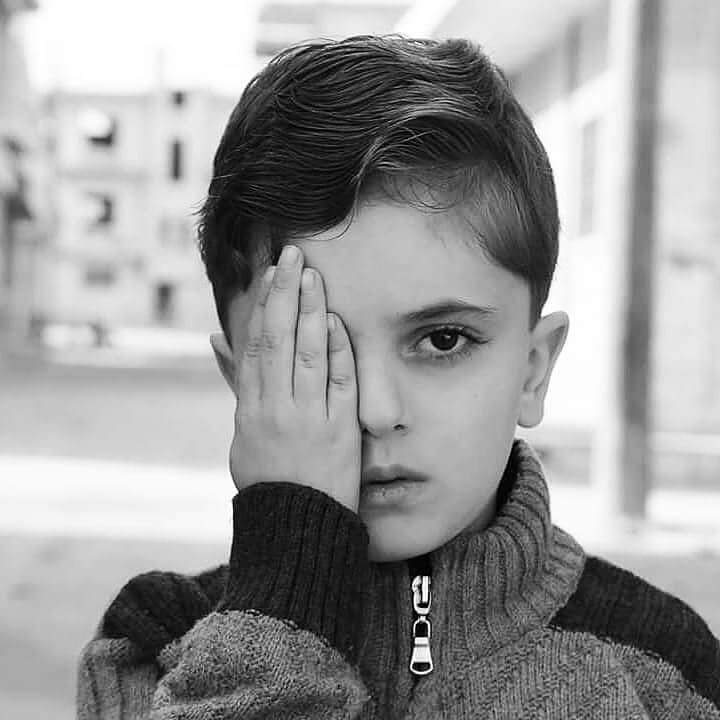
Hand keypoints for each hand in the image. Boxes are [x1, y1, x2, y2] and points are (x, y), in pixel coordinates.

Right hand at [227, 245, 361, 512]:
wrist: (295, 523)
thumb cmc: (267, 474)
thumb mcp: (241, 429)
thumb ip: (235, 381)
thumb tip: (217, 339)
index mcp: (251, 407)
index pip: (256, 345)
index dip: (263, 306)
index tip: (271, 273)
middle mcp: (277, 407)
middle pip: (279, 341)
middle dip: (285, 295)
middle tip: (293, 256)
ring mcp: (309, 417)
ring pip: (309, 355)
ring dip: (311, 312)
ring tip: (312, 276)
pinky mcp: (340, 429)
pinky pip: (340, 383)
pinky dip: (339, 351)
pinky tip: (337, 321)